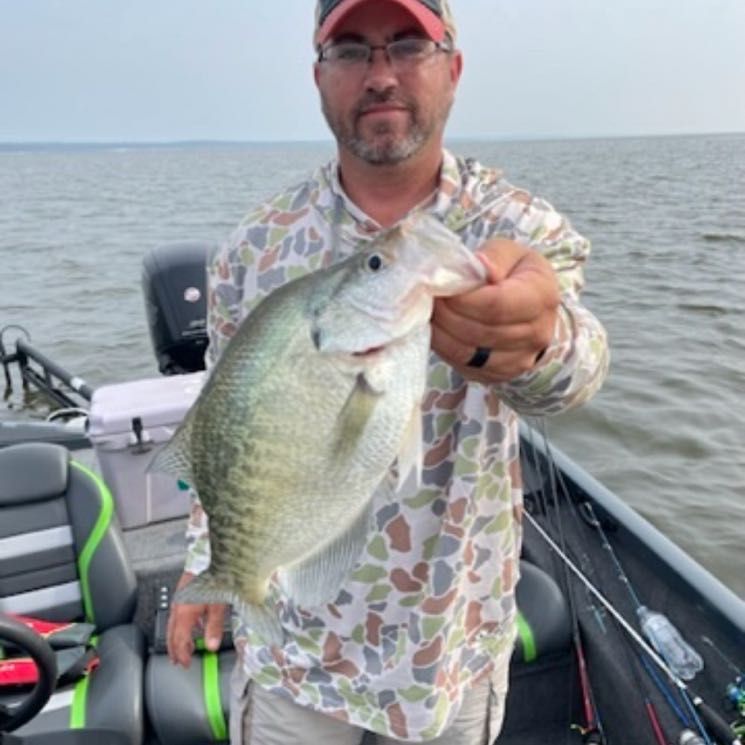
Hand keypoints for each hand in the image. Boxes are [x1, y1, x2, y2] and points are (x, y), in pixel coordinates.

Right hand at [166, 572, 226, 667]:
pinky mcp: (184, 591)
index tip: (186, 664)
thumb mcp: (218, 605)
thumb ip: (214, 627)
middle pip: (171, 634)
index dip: (182, 654)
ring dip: (177, 638)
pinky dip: (183, 624)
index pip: (179, 640)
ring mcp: (180, 598)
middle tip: (178, 661)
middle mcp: (178, 606)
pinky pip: (179, 613)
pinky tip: (194, 625)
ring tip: (184, 648)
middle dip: (174, 649)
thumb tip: (211, 646)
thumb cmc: (215, 576)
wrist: (211, 556)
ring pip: (173, 624)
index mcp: (185, 612)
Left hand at [431, 238, 559, 382]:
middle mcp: (536, 334)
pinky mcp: (498, 375)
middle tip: (427, 297)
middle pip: (479, 331)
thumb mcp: (509, 253)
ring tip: (428, 311)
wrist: (531, 310)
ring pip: (468, 352)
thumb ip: (494, 256)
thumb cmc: (515, 274)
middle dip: (446, 314)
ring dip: (440, 332)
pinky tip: (437, 328)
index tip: (440, 287)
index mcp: (542, 297)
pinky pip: (463, 365)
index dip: (463, 299)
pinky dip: (443, 348)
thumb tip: (479, 265)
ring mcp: (519, 360)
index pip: (497, 305)